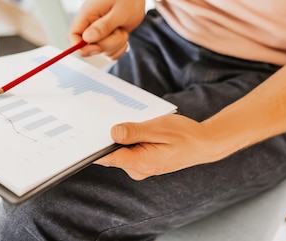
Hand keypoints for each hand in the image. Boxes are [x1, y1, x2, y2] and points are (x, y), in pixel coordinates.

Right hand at [68, 0, 146, 58]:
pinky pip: (109, 53)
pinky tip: (123, 35)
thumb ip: (104, 25)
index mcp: (87, 13)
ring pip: (101, 51)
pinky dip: (119, 48)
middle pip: (87, 47)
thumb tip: (87, 38)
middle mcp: (89, 24)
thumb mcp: (119, 12)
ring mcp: (97, 33)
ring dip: (115, 45)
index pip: (72, 35)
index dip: (80, 46)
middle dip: (106, 44)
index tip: (98, 48)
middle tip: (119, 31)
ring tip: (122, 30)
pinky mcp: (105, 39)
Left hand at [95, 114, 216, 179]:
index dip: (94, 147)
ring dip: (121, 136)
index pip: (108, 158)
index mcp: (141, 163)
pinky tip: (138, 127)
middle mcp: (138, 169)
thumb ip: (135, 131)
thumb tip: (113, 133)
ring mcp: (139, 167)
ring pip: (120, 150)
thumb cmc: (184, 135)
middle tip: (108, 116)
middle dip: (109, 136)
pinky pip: (128, 149)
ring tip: (133, 121)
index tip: (83, 136)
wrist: (202, 144)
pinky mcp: (142, 162)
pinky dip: (129, 138)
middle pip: (112, 153)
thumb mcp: (159, 127)